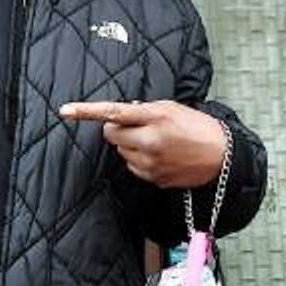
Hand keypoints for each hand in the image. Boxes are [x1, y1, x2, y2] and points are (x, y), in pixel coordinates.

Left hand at [58, 99, 228, 188]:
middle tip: (138, 126)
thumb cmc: (198, 128)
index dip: (86, 111)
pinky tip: (160, 156)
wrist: (221, 157)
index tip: (65, 110)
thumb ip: (144, 110)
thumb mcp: (173, 108)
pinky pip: (132, 166)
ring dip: (131, 144)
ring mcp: (150, 162)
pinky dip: (140, 159)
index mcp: (156, 117)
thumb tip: (120, 115)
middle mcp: (150, 141)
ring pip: (121, 151)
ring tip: (157, 142)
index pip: (114, 112)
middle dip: (117, 128)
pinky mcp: (152, 178)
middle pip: (111, 134)